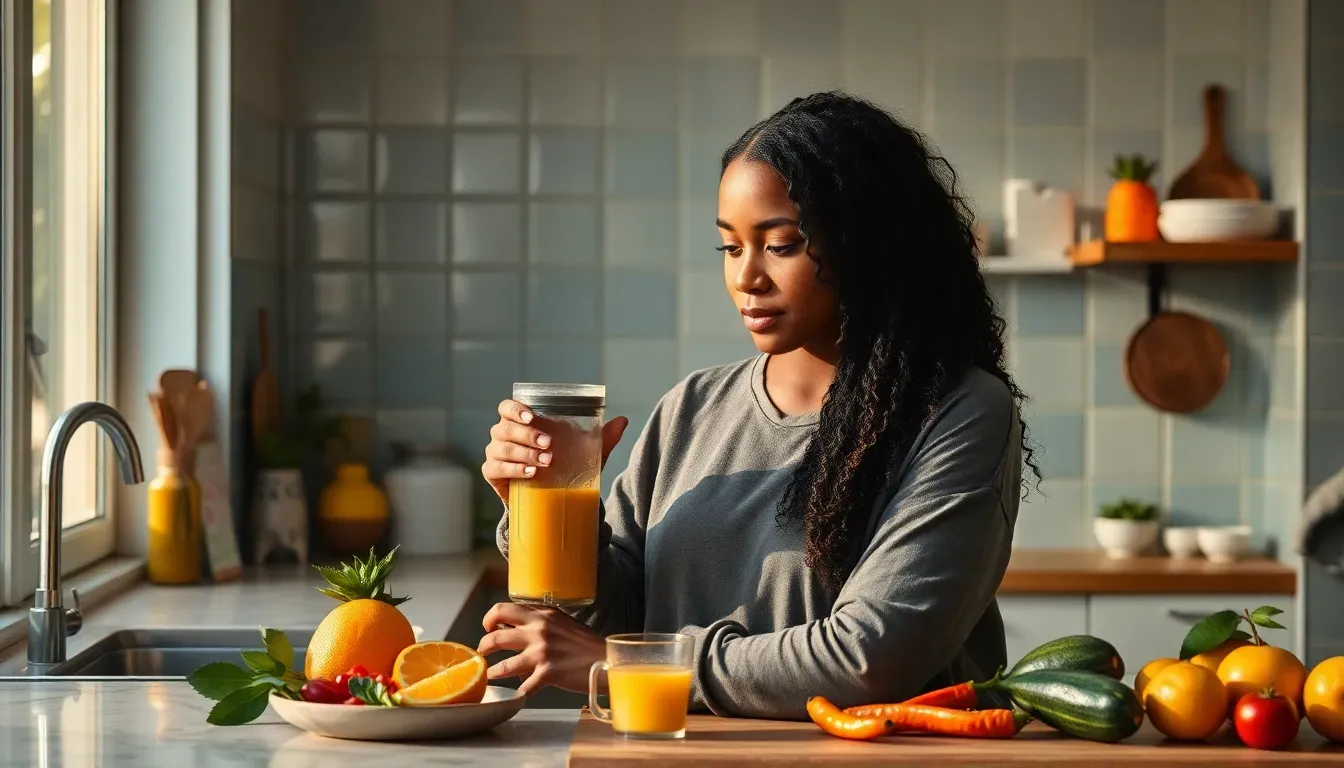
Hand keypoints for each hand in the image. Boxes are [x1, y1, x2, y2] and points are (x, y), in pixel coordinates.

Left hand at [476, 602, 605, 695]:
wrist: (606, 660)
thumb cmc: (585, 643)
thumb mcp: (562, 622)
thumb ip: (539, 622)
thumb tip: (513, 628)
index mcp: (542, 615)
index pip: (503, 609)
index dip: (489, 619)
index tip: (488, 627)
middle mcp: (539, 630)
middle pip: (496, 636)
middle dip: (484, 646)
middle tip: (483, 652)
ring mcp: (542, 653)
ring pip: (504, 665)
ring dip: (492, 673)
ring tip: (490, 676)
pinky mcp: (547, 673)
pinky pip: (523, 687)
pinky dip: (516, 694)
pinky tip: (513, 696)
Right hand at [481, 399, 628, 504]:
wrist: (549, 497)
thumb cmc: (563, 466)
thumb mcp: (585, 453)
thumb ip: (602, 438)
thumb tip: (623, 421)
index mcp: (520, 422)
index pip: (507, 408)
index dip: (516, 409)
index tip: (533, 416)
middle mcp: (503, 435)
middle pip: (505, 428)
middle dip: (527, 434)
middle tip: (549, 444)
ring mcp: (496, 454)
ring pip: (501, 447)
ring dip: (523, 453)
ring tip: (545, 461)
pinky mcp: (493, 474)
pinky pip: (496, 468)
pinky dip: (514, 469)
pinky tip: (531, 473)